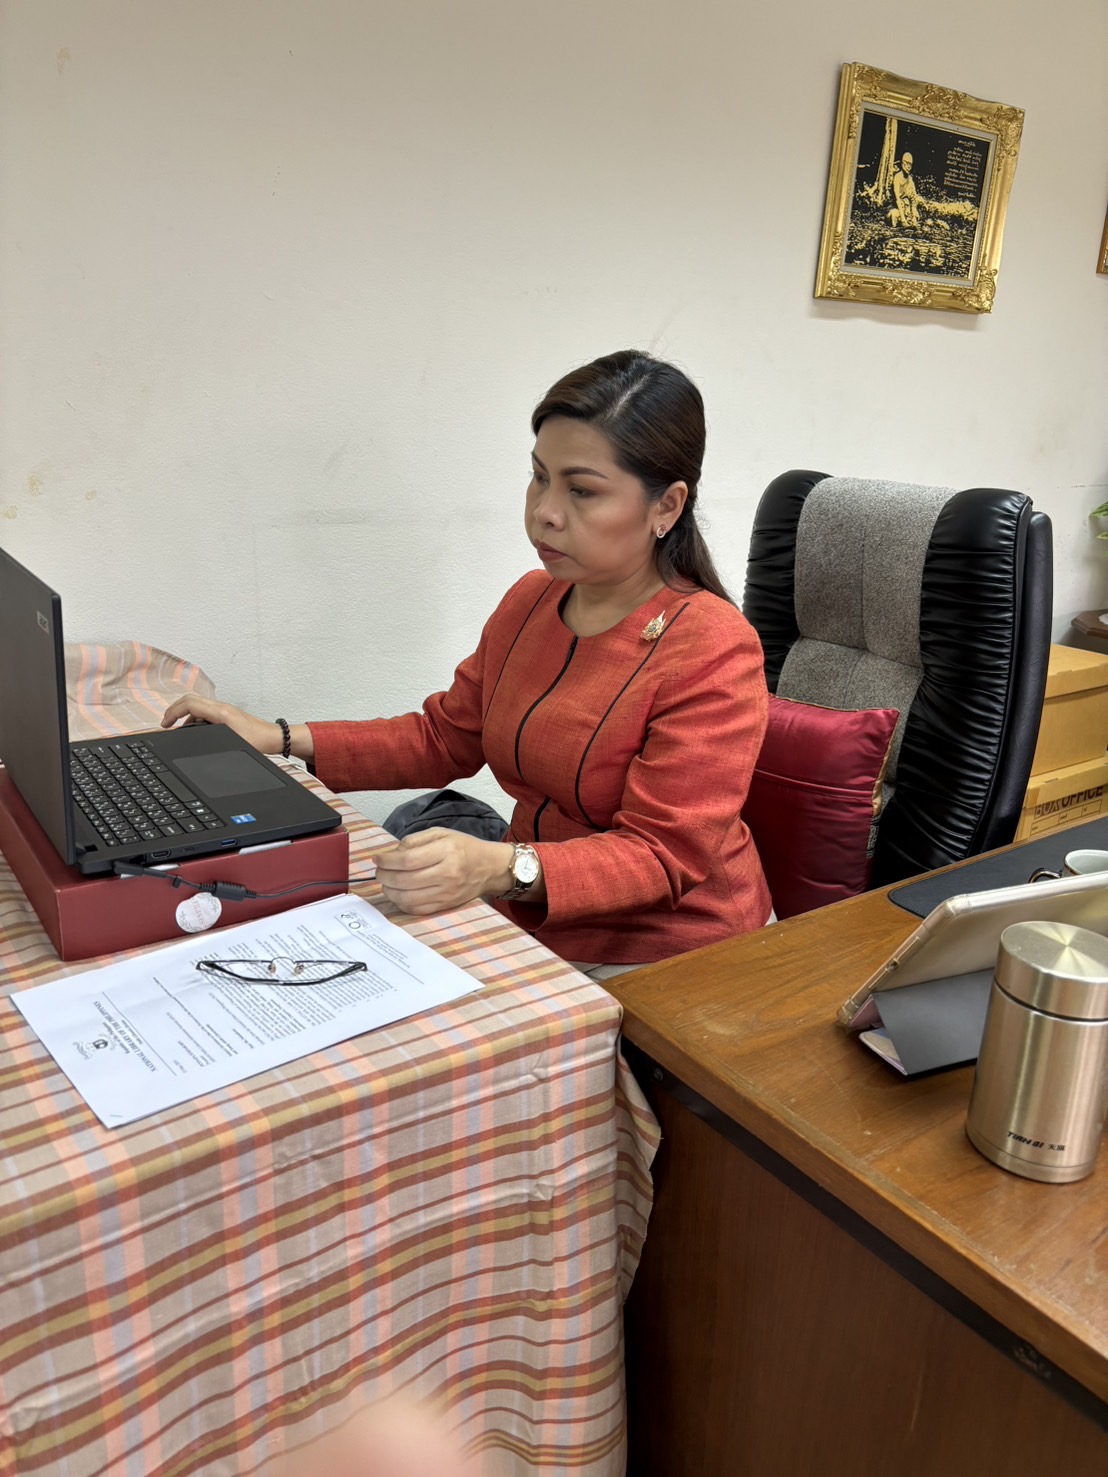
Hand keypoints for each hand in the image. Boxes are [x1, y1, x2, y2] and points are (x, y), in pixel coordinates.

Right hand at [161, 693, 285, 754]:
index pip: (190, 703)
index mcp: (221, 712)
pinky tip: (194, 732)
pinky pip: (205, 712)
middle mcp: (221, 708)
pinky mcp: (226, 715)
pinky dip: (194, 719)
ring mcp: (224, 710)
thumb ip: (212, 740)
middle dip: (175, 711)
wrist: (274, 738)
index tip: (165, 723)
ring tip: (178, 729)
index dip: (173, 712)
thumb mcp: (233, 743)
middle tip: (166, 723)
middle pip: (190, 700)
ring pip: (197, 706)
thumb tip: (194, 740)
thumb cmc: (259, 741)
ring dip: (185, 715)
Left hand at [374, 828, 514, 915]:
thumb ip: (415, 840)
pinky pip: (416, 909)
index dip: (387, 861)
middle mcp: (447, 874)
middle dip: (384, 876)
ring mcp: (446, 892)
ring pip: (407, 897)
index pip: (408, 859)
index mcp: (446, 851)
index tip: (378, 859)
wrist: (489, 868)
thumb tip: (393, 853)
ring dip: (389, 891)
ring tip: (386, 882)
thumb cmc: (464, 848)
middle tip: (379, 871)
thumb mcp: (441, 833)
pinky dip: (401, 903)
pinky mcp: (445, 905)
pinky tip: (398, 894)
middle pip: (404, 880)